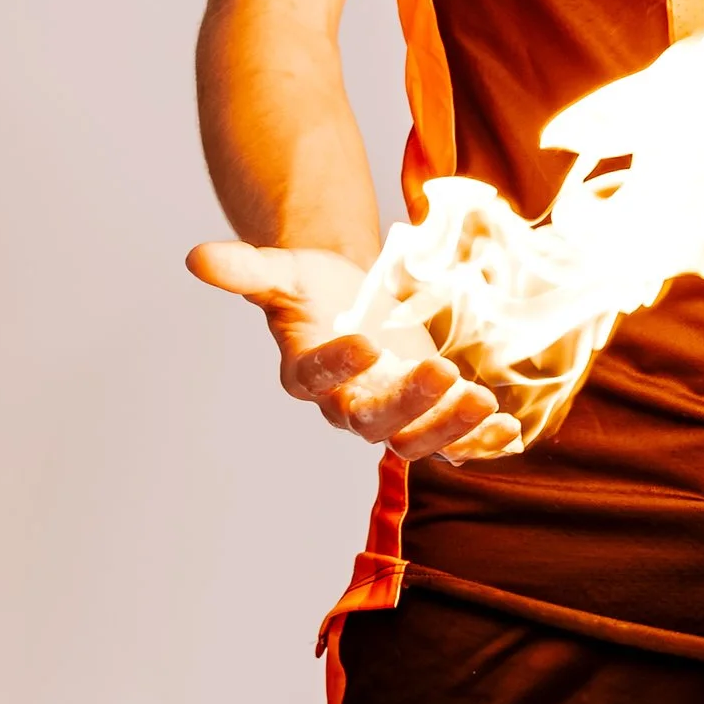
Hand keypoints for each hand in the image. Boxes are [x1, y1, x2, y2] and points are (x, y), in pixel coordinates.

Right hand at [186, 241, 518, 461]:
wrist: (353, 299)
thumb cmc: (316, 288)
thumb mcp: (284, 270)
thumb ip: (247, 269)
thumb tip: (196, 257)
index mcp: (307, 373)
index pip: (318, 378)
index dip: (338, 365)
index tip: (363, 340)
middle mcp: (347, 405)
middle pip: (375, 421)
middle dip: (410, 402)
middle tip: (442, 369)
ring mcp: (392, 417)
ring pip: (417, 440)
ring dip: (452, 427)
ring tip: (484, 402)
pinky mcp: (429, 418)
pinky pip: (454, 445)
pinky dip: (480, 443)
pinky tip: (508, 430)